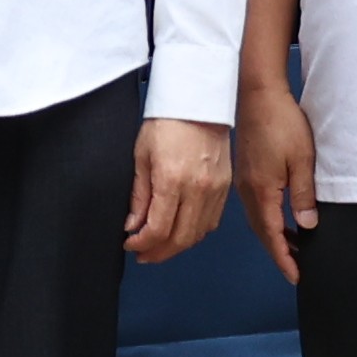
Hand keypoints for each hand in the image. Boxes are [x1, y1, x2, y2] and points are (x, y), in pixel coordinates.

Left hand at [126, 114, 230, 265]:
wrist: (199, 101)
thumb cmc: (166, 122)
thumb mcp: (141, 156)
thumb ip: (139, 195)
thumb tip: (133, 226)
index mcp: (172, 180)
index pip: (158, 229)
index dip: (142, 243)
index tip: (130, 243)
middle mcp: (198, 190)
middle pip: (180, 239)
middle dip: (158, 253)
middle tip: (142, 255)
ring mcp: (215, 190)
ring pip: (198, 234)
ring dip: (177, 247)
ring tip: (159, 248)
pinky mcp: (226, 188)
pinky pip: (212, 222)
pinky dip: (195, 233)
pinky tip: (181, 232)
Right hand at [234, 74, 320, 283]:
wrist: (258, 93)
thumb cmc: (282, 122)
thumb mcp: (302, 159)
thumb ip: (303, 195)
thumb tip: (306, 226)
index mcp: (262, 191)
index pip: (273, 235)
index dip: (284, 258)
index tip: (296, 276)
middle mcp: (249, 191)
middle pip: (262, 232)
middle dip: (278, 252)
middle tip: (296, 269)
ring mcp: (244, 181)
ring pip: (258, 220)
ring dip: (273, 236)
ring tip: (292, 248)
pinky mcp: (246, 172)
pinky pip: (256, 206)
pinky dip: (268, 220)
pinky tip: (280, 219)